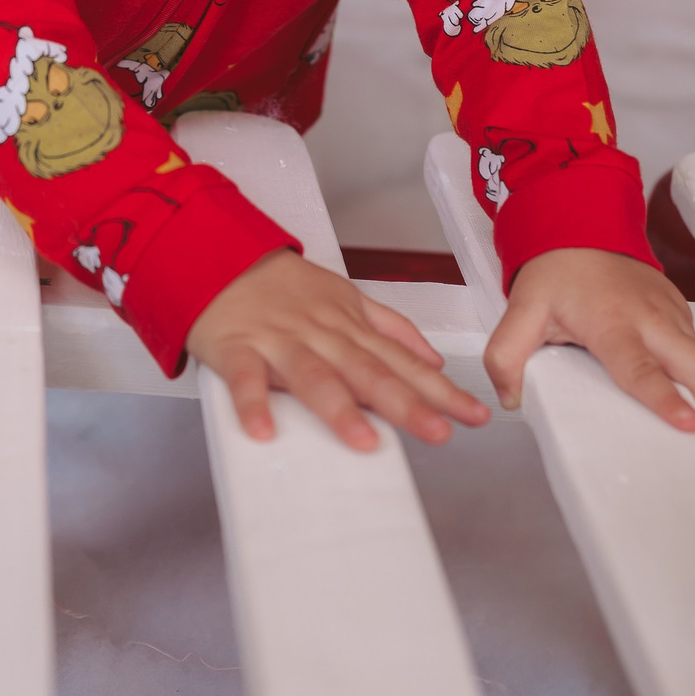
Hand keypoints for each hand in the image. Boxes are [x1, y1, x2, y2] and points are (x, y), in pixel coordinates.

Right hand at [186, 251, 491, 451]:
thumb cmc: (284, 286)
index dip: (440, 390)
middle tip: (439, 433)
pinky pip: (246, 378)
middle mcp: (321, 334)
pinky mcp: (237, 347)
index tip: (474, 415)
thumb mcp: (345, 296)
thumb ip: (391, 328)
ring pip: (313, 375)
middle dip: (406, 403)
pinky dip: (253, 403)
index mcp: (349, 326)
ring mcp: (279, 340)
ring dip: (339, 408)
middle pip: (368, 371)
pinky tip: (263, 432)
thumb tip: (434, 358)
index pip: (403, 362)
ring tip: (365, 442)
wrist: (221, 253)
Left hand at [485, 248, 694, 432]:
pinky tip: (672, 386)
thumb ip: (505, 357)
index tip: (688, 425)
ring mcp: (671, 312)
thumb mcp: (522, 310)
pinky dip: (693, 371)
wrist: (580, 225)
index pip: (644, 370)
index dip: (667, 401)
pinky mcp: (680, 309)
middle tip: (691, 439)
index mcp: (613, 323)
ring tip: (683, 420)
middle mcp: (651, 318)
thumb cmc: (557, 270)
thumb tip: (511, 397)